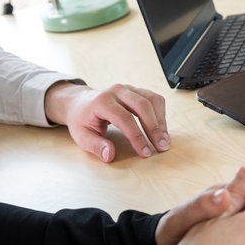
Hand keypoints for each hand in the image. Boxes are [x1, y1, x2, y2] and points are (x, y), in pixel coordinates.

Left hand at [44, 83, 169, 161]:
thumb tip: (109, 155)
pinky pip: (154, 98)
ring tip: (164, 139)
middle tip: (161, 146)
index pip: (124, 118)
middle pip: (142, 106)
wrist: (79, 102)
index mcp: (102, 101)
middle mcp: (116, 91)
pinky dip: (160, 114)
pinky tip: (161, 128)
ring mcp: (128, 88)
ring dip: (161, 121)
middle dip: (154, 128)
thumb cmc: (82, 120)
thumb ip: (96, 146)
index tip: (145, 152)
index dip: (137, 136)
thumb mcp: (82, 136)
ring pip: (152, 100)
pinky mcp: (136, 90)